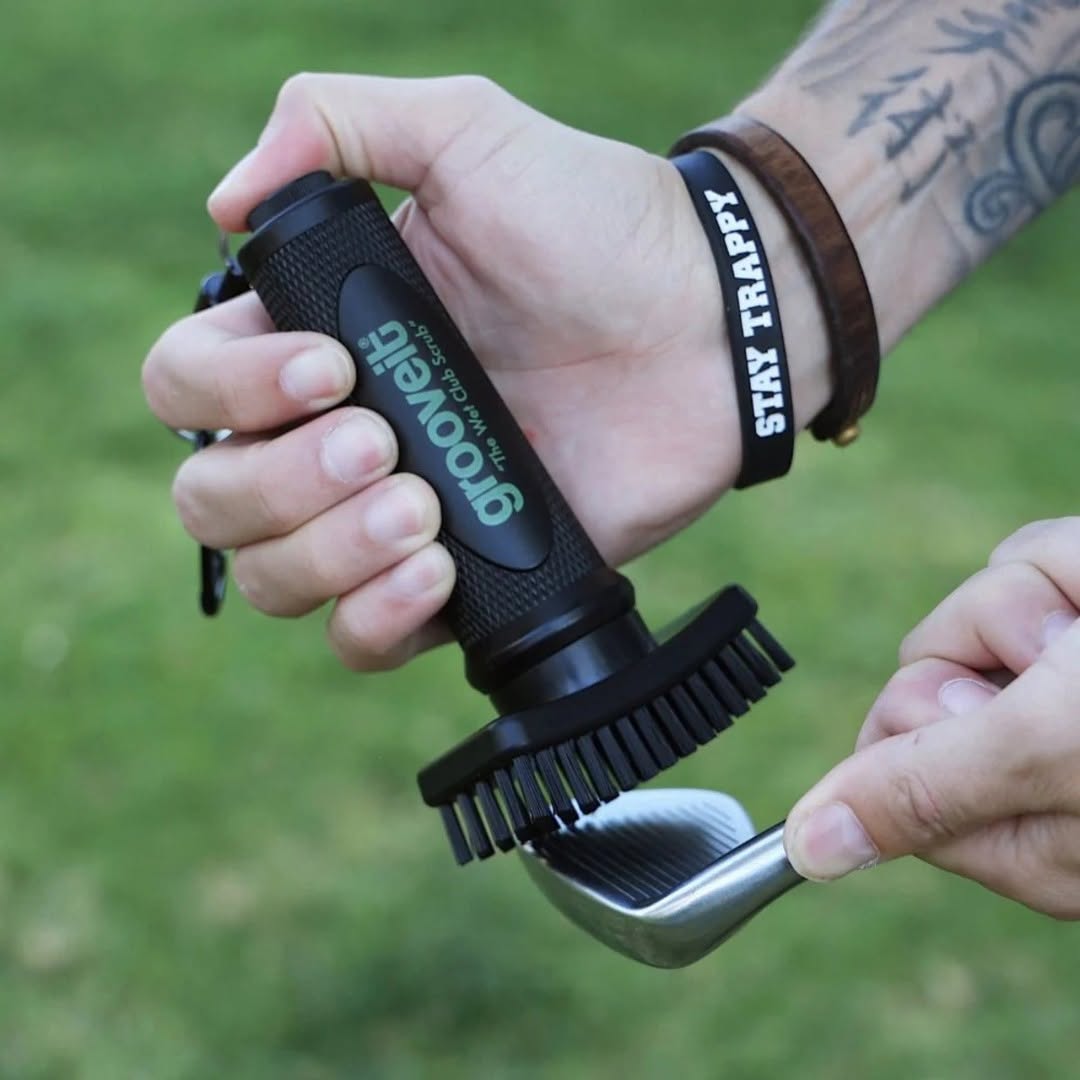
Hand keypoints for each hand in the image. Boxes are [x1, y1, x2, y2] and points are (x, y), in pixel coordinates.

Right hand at [143, 73, 766, 669]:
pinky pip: (363, 640)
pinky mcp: (457, 579)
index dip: (229, 392)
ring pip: (273, 581)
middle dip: (278, 482)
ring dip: (326, 553)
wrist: (708, 326)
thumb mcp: (467, 134)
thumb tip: (223, 201)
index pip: (187, 387)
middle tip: (382, 443)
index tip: (335, 366)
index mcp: (315, 336)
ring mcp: (393, 512)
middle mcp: (337, 432)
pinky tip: (439, 570)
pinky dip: (375, 620)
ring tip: (421, 506)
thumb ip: (337, 122)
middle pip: (213, 501)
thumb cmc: (594, 227)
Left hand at [784, 518, 1079, 919]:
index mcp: (1026, 831)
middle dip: (979, 647)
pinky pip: (1022, 563)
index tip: (974, 708)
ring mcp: (1055, 680)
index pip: (886, 768)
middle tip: (1060, 660)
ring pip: (970, 613)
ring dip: (1034, 600)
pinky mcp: (1073, 610)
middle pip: (920, 677)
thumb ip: (923, 793)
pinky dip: (1064, 562)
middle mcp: (1033, 761)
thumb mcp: (1050, 754)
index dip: (914, 722)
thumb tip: (807, 852)